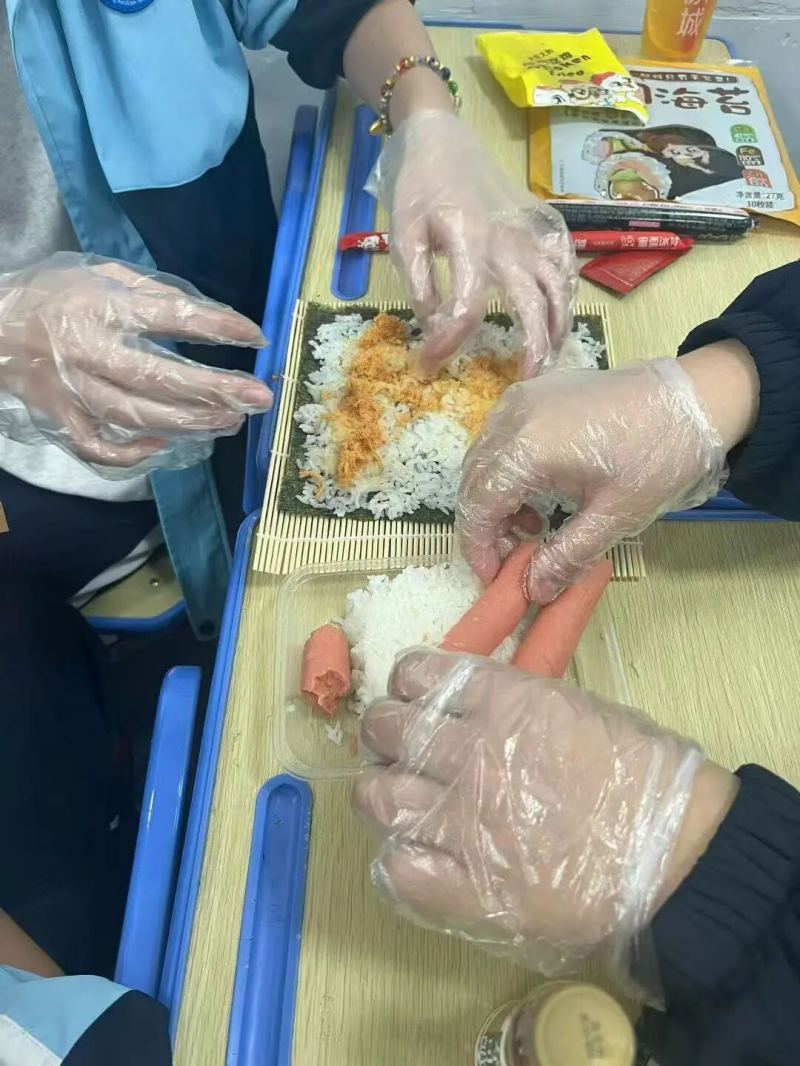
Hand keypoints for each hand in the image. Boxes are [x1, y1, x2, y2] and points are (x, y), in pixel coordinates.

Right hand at [0, 253, 271, 468]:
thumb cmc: (58, 296)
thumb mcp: (104, 275)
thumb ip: (155, 294)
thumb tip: (214, 318)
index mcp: (101, 306)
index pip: (168, 316)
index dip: (215, 326)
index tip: (255, 337)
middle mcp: (88, 350)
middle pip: (157, 377)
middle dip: (213, 390)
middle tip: (259, 398)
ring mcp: (72, 389)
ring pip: (135, 415)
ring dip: (188, 422)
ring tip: (230, 421)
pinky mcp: (59, 418)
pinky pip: (98, 446)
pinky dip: (131, 452)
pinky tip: (163, 444)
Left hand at [353, 649, 734, 980]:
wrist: (677, 853)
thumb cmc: (641, 774)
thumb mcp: (577, 708)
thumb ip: (517, 701)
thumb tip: (472, 705)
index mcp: (501, 701)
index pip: (417, 674)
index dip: (406, 685)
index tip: (412, 696)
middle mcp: (468, 752)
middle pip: (386, 729)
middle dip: (384, 733)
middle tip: (397, 747)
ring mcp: (462, 822)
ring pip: (378, 796)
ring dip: (379, 793)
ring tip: (394, 799)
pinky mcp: (466, 887)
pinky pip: (398, 871)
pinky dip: (396, 863)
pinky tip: (412, 859)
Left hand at [369, 111, 576, 377]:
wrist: (441, 136)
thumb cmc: (418, 188)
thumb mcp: (402, 235)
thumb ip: (417, 282)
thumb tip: (435, 325)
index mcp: (468, 240)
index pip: (465, 307)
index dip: (447, 343)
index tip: (429, 366)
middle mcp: (508, 239)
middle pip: (532, 303)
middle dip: (532, 349)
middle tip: (525, 384)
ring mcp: (531, 231)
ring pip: (559, 286)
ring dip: (558, 327)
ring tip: (550, 361)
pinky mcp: (542, 225)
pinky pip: (565, 263)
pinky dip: (569, 293)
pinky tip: (561, 317)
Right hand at [457, 356, 730, 603]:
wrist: (692, 399)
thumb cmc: (658, 456)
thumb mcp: (616, 516)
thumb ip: (567, 555)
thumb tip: (533, 591)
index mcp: (528, 448)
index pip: (479, 505)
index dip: (478, 546)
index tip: (492, 576)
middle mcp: (513, 418)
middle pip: (473, 481)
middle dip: (485, 525)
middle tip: (514, 558)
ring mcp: (521, 399)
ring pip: (482, 459)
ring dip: (495, 498)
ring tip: (534, 527)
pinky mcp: (534, 392)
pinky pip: (499, 437)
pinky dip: (506, 470)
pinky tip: (538, 491)